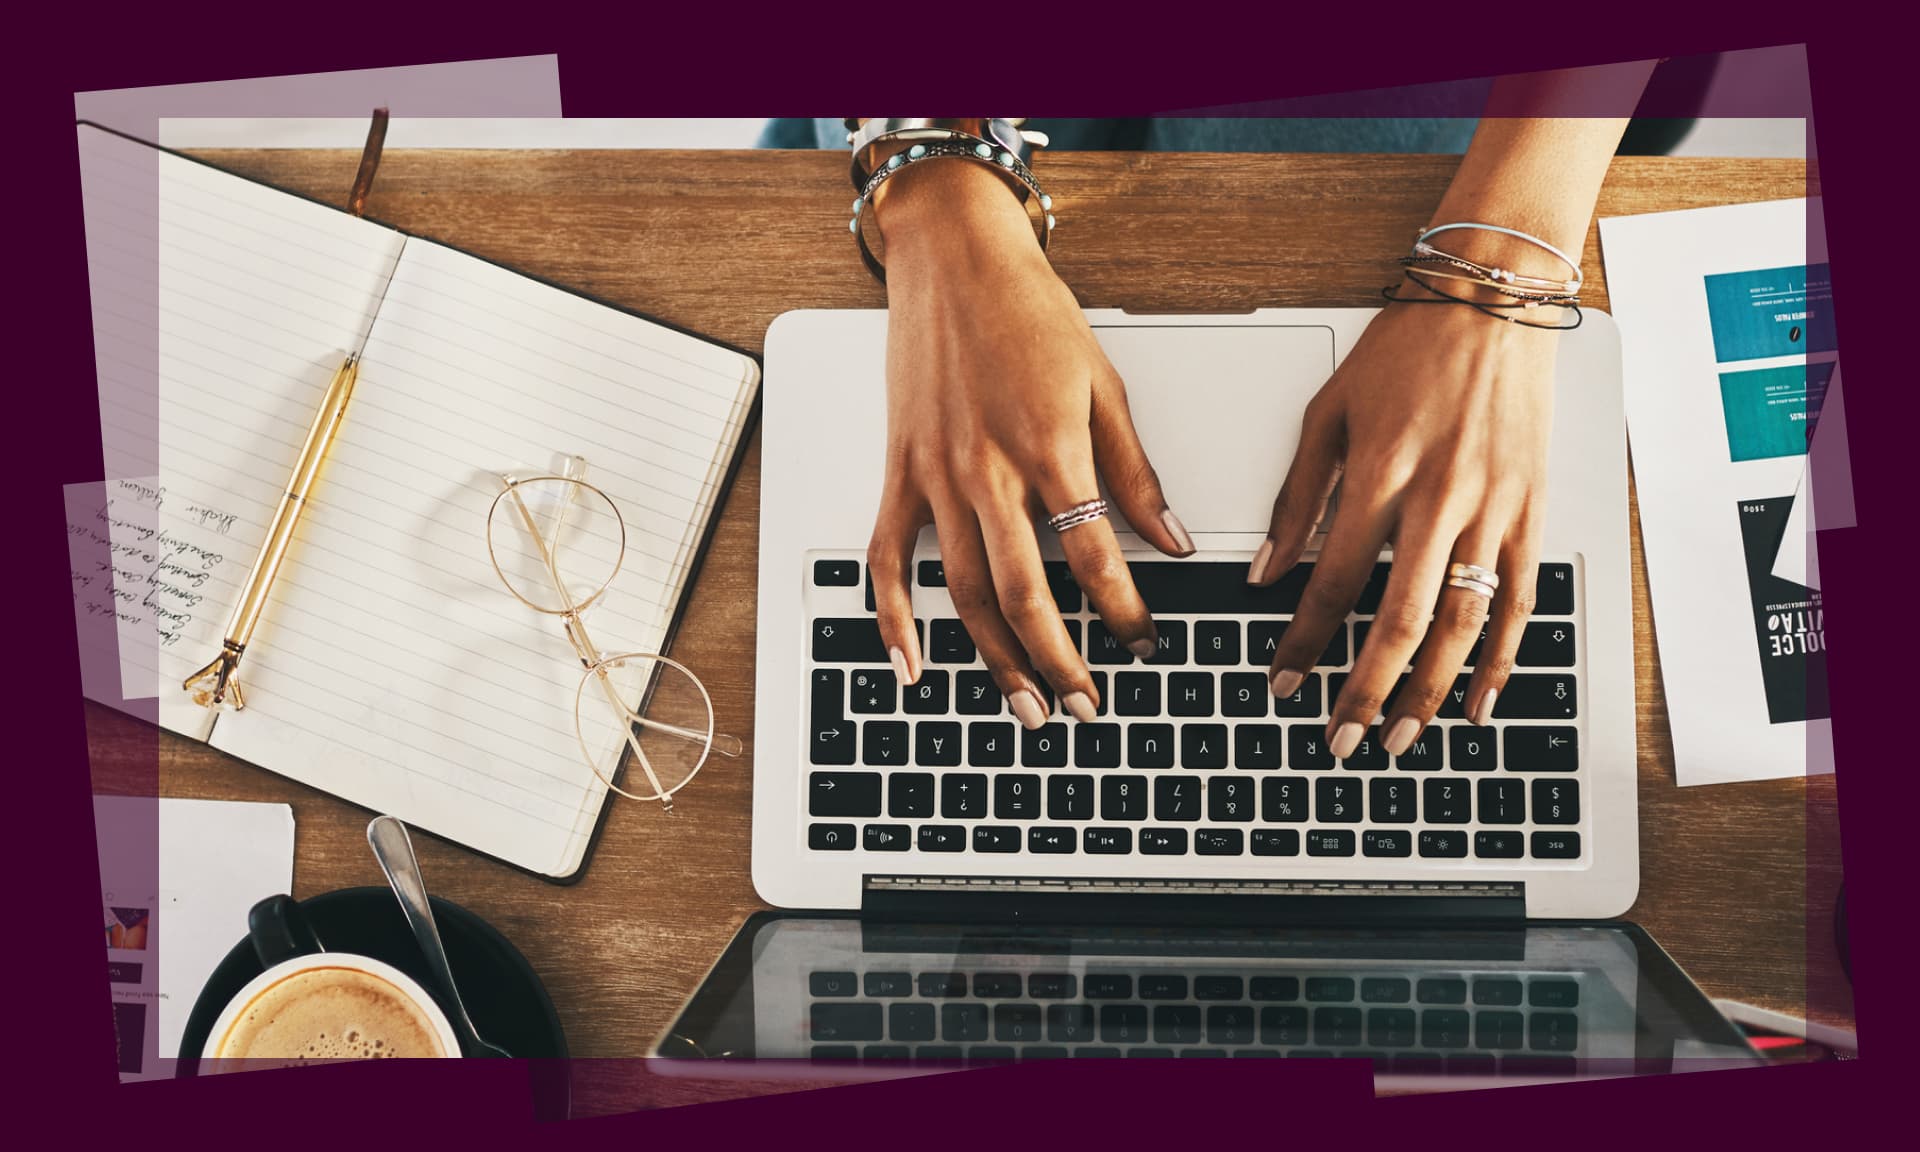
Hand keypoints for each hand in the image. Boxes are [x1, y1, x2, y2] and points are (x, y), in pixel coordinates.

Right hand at [867, 160, 1194, 727]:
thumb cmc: (1030, 311)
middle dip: (1060, 662)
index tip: (1146, 642)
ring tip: (1026, 707)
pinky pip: (888, 560)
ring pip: (963, 593)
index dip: (1126, 612)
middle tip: (1087, 706)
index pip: (1094, 557)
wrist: (953, 259)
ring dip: (995, 659)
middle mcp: (988, 473)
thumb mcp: (1103, 385)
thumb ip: (1134, 472)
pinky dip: (894, 620)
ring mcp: (935, 478)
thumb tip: (1170, 538)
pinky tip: (913, 666)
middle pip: (1024, 595)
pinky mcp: (899, 473)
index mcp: (1049, 449)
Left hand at [1252, 297, 1555, 756]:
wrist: (1491, 304)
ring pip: (1464, 625)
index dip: (1304, 642)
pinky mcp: (1531, 513)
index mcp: (1379, 475)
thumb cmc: (1405, 351)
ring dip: (1429, 691)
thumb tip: (1263, 572)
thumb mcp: (1327, 413)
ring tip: (1401, 736)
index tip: (1282, 682)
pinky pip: (1520, 602)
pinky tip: (1480, 701)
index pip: (1333, 583)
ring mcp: (1493, 511)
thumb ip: (1294, 498)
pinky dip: (1502, 660)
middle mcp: (1440, 501)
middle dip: (1366, 691)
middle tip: (1341, 738)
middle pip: (1400, 621)